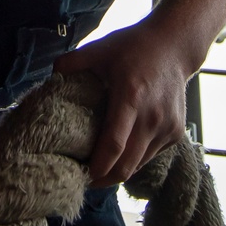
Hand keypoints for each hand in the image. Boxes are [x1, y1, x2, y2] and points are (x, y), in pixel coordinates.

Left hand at [54, 20, 189, 185]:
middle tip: (82, 179)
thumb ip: (71, 63)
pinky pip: (149, 156)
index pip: (113, 144)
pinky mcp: (176, 133)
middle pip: (126, 166)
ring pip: (138, 165)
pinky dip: (133, 160)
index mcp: (130, 97)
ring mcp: (167, 128)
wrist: (175, 46)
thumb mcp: (100, 49)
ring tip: (97, 169)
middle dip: (103, 179)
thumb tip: (49, 78)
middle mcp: (152, 117)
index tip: (79, 176)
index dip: (97, 167)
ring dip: (117, 171)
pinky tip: (119, 153)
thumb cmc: (134, 47)